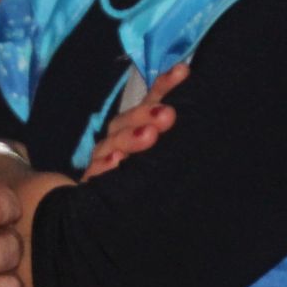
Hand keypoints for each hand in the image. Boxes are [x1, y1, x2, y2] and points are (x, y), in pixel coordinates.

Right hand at [82, 63, 188, 179]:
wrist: (115, 214)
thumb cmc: (147, 179)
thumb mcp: (166, 154)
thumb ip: (177, 129)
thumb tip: (194, 88)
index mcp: (138, 128)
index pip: (151, 102)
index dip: (165, 86)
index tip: (182, 72)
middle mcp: (119, 139)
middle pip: (127, 121)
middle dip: (146, 114)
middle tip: (168, 115)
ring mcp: (104, 160)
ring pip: (112, 144)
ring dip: (130, 138)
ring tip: (149, 135)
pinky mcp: (93, 184)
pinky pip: (95, 172)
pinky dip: (104, 165)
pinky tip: (116, 161)